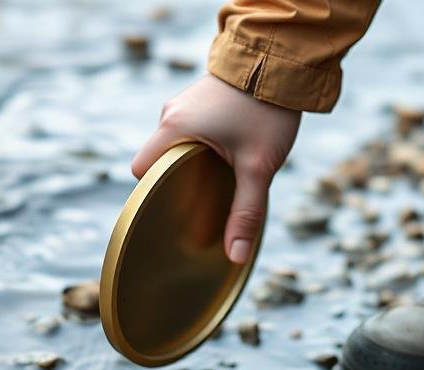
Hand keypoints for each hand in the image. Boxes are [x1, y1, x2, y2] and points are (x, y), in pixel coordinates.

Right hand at [132, 74, 301, 263]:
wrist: (282, 59)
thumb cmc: (267, 111)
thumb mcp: (259, 167)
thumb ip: (246, 211)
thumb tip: (234, 256)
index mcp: (173, 128)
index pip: (141, 170)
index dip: (154, 192)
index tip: (177, 206)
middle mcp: (171, 112)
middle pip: (159, 158)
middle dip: (177, 179)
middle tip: (204, 197)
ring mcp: (185, 100)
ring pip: (176, 142)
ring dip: (192, 160)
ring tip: (221, 173)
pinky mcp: (202, 95)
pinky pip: (191, 128)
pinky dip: (202, 143)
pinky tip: (229, 151)